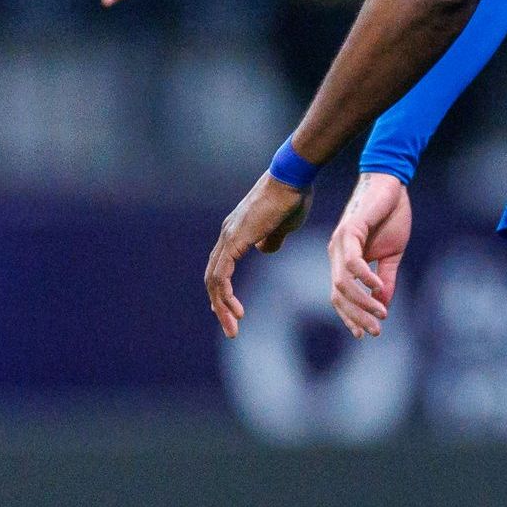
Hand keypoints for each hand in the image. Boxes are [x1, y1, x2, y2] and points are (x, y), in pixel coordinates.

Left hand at [206, 171, 307, 331]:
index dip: (224, 292)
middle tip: (231, 329)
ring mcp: (229, 237)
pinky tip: (236, 310)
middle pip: (213, 278)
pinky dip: (226, 295)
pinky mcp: (235, 240)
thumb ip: (271, 240)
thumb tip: (264, 250)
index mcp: (236, 233)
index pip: (221, 268)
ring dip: (222, 307)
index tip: (232, 312)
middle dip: (220, 306)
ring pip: (214, 280)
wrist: (292, 178)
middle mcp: (227, 235)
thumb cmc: (292, 197)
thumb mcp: (282, 226)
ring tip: (234, 327)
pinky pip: (222, 275)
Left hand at [329, 171, 413, 338]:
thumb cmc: (390, 215)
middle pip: (339, 295)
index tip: (365, 334)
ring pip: (343, 283)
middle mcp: (336, 254)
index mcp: (343, 260)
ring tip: (381, 313)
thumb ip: (385, 279)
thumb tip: (383, 304)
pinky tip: (377, 287)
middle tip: (376, 331)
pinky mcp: (350, 231)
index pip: (340, 297)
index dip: (350, 317)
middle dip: (357, 317)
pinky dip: (365, 278)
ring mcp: (340, 243)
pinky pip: (353, 261)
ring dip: (362, 302)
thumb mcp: (392, 254)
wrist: (391, 184)